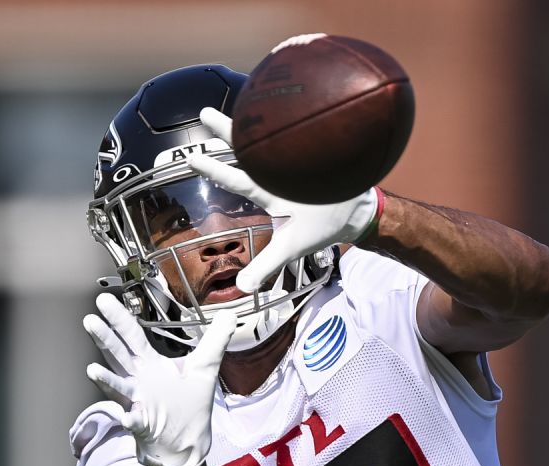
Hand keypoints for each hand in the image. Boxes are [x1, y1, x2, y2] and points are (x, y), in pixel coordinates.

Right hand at [83, 293, 236, 465]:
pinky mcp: (144, 425)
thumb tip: (228, 314)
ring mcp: (138, 402)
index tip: (105, 299)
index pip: (133, 336)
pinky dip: (130, 418)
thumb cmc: (189, 406)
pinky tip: (126, 416)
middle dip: (105, 339)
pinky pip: (134, 421)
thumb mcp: (205, 368)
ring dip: (106, 379)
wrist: (187, 443)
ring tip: (92, 370)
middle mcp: (139, 381)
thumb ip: (215, 341)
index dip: (120, 318)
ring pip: (119, 387)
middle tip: (91, 320)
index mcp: (150, 365)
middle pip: (119, 356)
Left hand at [185, 107, 381, 293]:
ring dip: (260, 119)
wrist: (356, 213)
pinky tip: (286, 94)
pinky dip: (296, 113)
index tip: (191, 158)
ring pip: (275, 134)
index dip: (215, 169)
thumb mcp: (292, 247)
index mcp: (270, 191)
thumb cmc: (321, 227)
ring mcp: (299, 159)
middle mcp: (280, 171)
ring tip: (249, 98)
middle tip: (205, 114)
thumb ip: (268, 264)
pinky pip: (304, 129)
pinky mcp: (320, 148)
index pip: (238, 179)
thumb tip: (244, 287)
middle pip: (251, 149)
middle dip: (229, 132)